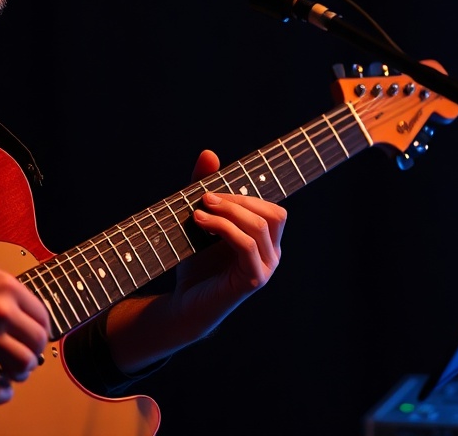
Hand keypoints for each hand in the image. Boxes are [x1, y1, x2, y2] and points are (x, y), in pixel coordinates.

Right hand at [0, 239, 51, 404]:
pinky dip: (1, 394)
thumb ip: (2, 292)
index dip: (41, 329)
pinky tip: (1, 389)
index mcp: (7, 288)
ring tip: (12, 369)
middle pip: (36, 344)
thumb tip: (17, 312)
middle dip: (34, 351)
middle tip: (26, 352)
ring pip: (22, 367)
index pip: (42, 317)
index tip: (35, 334)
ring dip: (21, 371)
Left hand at [171, 149, 286, 332]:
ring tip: (199, 210)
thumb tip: (209, 153)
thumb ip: (206, 189)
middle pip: (273, 213)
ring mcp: (265, 268)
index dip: (244, 193)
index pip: (271, 207)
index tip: (211, 188)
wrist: (184, 304)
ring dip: (228, 212)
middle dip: (239, 200)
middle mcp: (272, 253)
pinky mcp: (253, 280)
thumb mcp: (199, 221)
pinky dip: (223, 228)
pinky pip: (247, 245)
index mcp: (266, 240)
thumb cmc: (195, 264)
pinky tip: (201, 222)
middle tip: (206, 198)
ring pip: (259, 226)